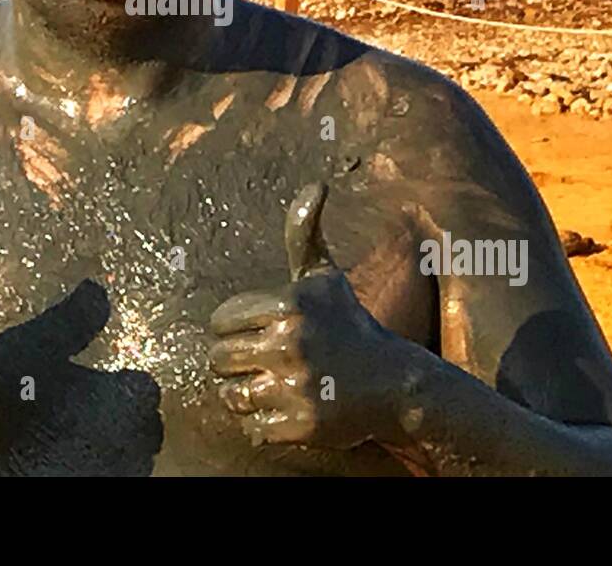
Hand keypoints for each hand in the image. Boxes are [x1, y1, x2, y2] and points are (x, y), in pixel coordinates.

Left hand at [209, 183, 403, 449]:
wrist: (392, 382)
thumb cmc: (347, 322)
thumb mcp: (324, 275)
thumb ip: (305, 232)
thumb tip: (316, 185)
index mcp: (287, 304)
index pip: (221, 321)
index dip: (234, 328)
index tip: (258, 331)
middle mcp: (289, 342)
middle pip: (219, 359)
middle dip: (236, 361)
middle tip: (263, 361)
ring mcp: (295, 385)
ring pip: (232, 394)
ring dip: (247, 393)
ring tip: (273, 383)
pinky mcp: (300, 424)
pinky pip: (253, 426)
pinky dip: (264, 422)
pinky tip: (287, 407)